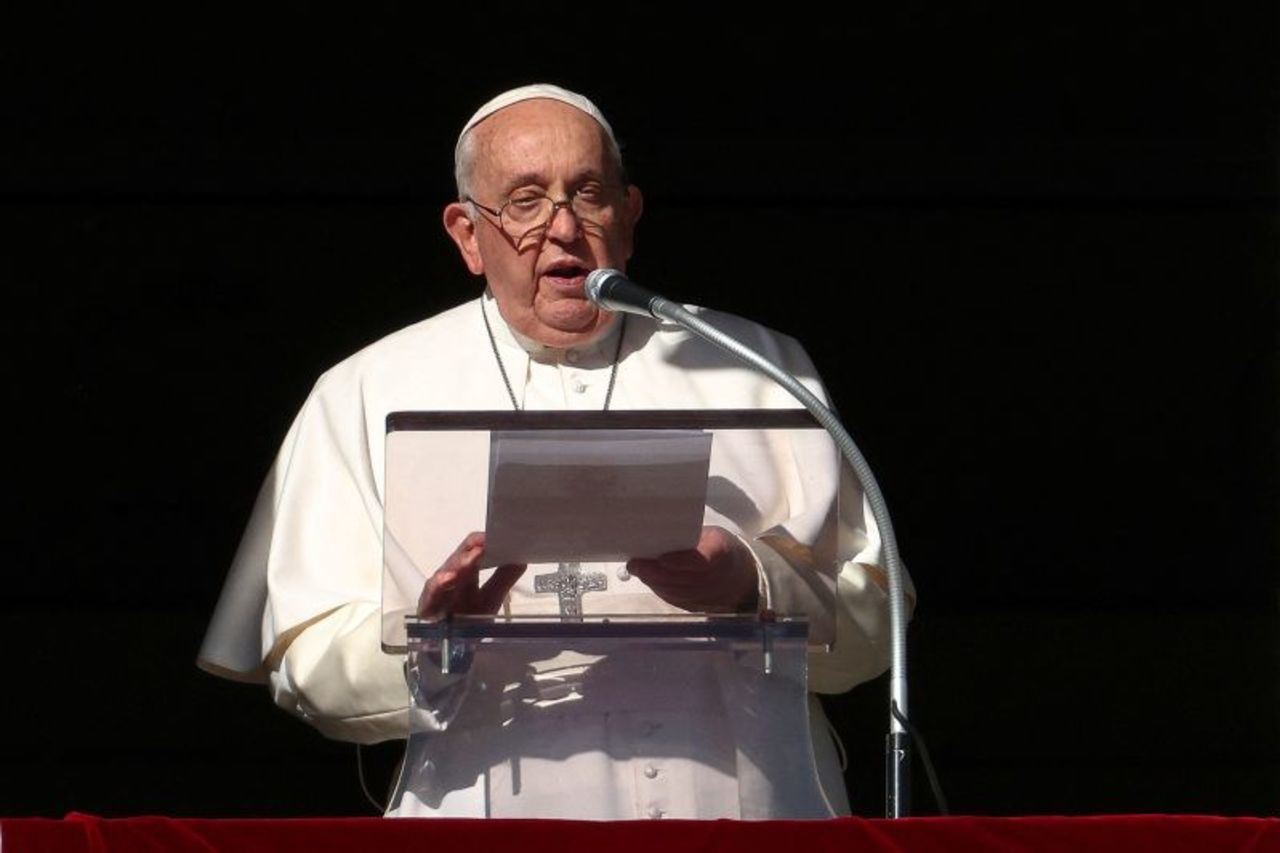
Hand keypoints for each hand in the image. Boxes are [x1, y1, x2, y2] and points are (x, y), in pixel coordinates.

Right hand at [417, 532, 525, 618]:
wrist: (454, 648)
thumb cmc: (470, 618)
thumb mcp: (491, 597)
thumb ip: (505, 577)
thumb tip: (522, 557)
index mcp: (468, 572)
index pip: (473, 550)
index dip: (483, 542)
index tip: (496, 536)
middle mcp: (452, 577)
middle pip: (459, 558)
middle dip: (470, 550)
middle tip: (483, 544)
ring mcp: (438, 591)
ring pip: (446, 572)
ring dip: (457, 564)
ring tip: (469, 559)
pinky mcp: (427, 606)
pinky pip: (432, 595)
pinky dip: (438, 586)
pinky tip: (447, 579)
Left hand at [626, 525, 759, 612]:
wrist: (743, 577)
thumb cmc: (721, 548)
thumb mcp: (712, 535)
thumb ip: (689, 538)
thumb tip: (657, 535)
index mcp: (721, 553)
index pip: (701, 561)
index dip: (680, 562)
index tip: (661, 558)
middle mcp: (717, 579)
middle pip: (683, 579)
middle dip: (655, 572)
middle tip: (634, 563)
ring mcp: (709, 597)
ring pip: (677, 592)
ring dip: (654, 582)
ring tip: (637, 570)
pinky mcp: (700, 607)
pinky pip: (677, 600)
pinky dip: (660, 590)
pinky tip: (649, 580)